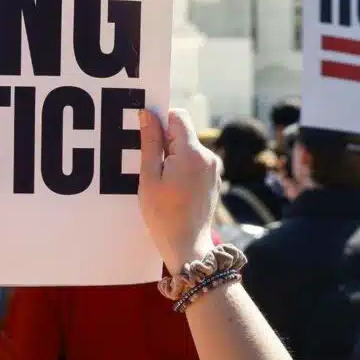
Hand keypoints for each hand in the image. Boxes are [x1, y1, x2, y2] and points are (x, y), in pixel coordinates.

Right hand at [138, 108, 219, 270]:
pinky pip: (194, 162)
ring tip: (158, 180)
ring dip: (171, 155)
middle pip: (182, 133)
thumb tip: (147, 113)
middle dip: (163, 141)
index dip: (160, 119)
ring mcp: (213, 169)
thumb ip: (150, 142)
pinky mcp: (213, 180)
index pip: (178, 116)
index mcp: (193, 153)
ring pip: (187, 148)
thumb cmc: (164, 214)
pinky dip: (180, 167)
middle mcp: (208, 157)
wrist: (188, 246)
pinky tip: (170, 188)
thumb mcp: (150, 177)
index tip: (145, 134)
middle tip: (147, 164)